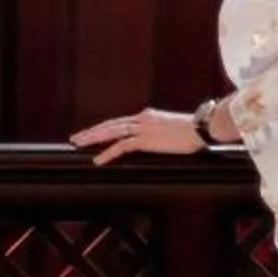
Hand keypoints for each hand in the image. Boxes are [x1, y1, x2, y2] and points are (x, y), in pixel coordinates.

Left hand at [69, 109, 203, 167]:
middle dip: (91, 131)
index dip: (104, 128)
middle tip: (75, 138)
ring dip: (93, 139)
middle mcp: (142, 119)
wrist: (201, 128)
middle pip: (110, 124)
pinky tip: (98, 160)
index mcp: (147, 116)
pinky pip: (121, 147)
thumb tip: (160, 139)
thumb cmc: (194, 131)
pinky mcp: (146, 140)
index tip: (92, 132)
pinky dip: (107, 153)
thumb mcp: (172, 129)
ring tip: (79, 145)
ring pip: (111, 132)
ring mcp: (142, 128)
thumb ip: (161, 132)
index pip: (120, 122)